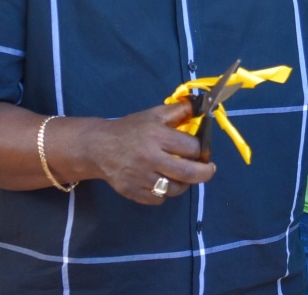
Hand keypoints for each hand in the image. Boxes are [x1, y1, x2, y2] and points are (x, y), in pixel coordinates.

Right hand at [84, 102, 216, 204]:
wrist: (99, 147)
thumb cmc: (130, 129)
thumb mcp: (154, 114)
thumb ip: (179, 111)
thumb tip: (202, 108)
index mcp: (157, 136)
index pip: (192, 148)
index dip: (201, 149)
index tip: (201, 150)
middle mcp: (150, 158)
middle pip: (188, 173)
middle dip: (205, 173)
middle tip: (209, 169)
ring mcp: (140, 177)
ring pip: (174, 189)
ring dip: (184, 184)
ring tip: (183, 175)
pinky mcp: (132, 192)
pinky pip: (158, 199)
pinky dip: (164, 194)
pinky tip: (163, 182)